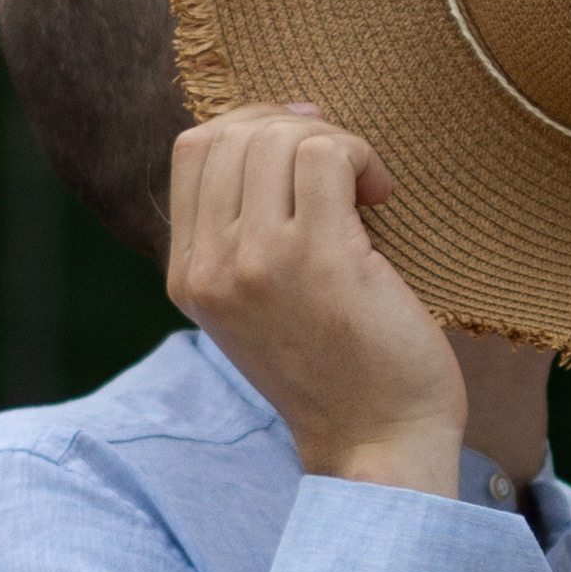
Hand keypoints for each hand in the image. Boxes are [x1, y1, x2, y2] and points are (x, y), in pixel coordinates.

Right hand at [165, 103, 465, 494]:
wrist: (377, 444)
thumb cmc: (338, 373)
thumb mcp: (259, 310)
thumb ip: (242, 240)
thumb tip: (273, 137)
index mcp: (188, 277)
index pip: (193, 150)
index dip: (255, 126)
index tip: (308, 150)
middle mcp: (211, 268)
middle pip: (232, 133)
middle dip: (297, 129)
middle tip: (347, 169)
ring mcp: (259, 263)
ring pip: (279, 138)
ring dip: (335, 142)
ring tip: (368, 187)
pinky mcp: (319, 259)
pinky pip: (326, 155)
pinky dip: (360, 155)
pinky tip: (382, 193)